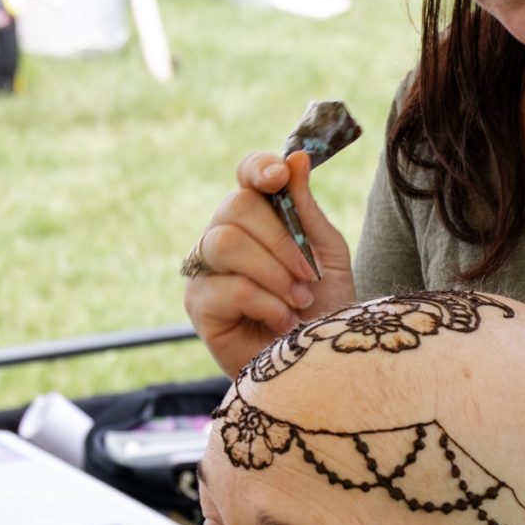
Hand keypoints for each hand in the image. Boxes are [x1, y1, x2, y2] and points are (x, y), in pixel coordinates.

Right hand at [183, 152, 357, 377]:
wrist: (320, 367)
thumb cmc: (326, 313)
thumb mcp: (326, 257)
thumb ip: (306, 211)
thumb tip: (296, 157)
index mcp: (258, 221)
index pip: (247, 176)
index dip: (259, 168)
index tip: (279, 176)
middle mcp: (225, 239)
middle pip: (235, 207)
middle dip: (280, 241)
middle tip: (307, 277)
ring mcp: (206, 271)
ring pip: (225, 242)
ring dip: (272, 273)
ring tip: (299, 302)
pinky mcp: (198, 306)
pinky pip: (226, 286)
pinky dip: (263, 304)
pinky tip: (282, 323)